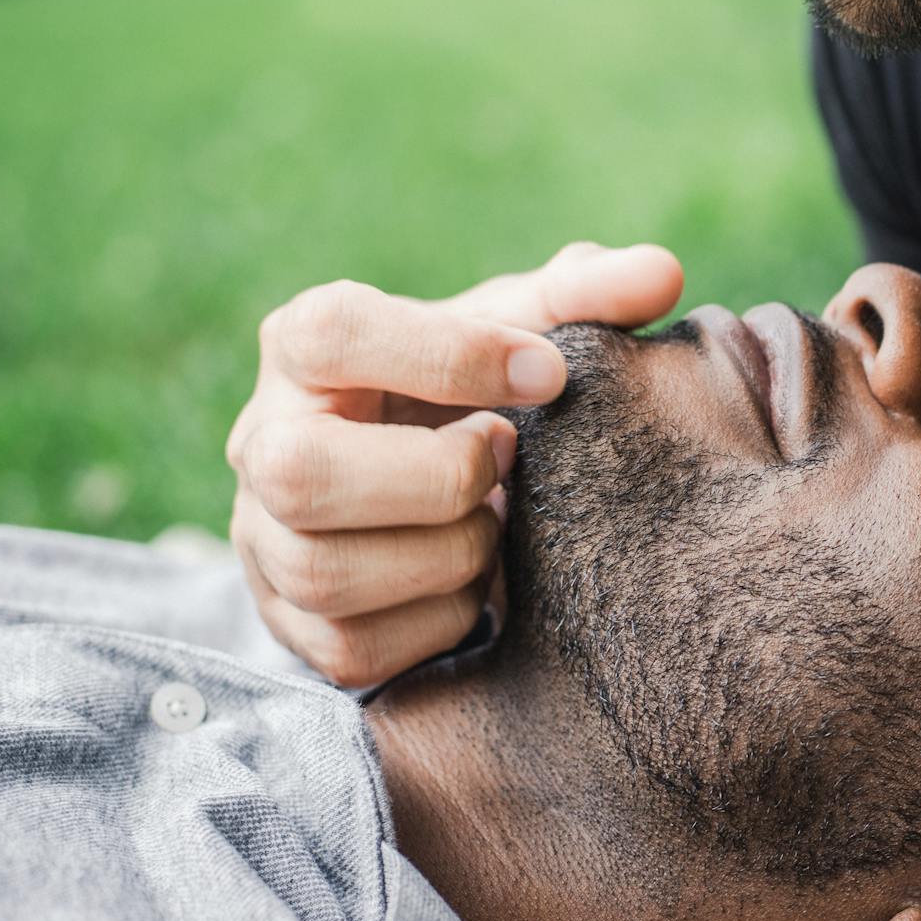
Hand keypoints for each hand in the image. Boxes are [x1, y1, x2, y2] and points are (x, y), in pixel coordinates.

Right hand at [226, 242, 682, 685]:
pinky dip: (439, 621)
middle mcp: (260, 441)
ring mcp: (264, 541)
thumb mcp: (518, 333)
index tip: (549, 373)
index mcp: (305, 345)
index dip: (450, 355)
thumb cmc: (472, 393)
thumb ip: (585, 297)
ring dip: (446, 554)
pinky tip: (477, 585)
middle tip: (511, 459)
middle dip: (437, 477)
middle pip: (301, 473)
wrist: (427, 488)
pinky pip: (354, 648)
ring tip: (499, 527)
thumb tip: (660, 272)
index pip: (335, 333)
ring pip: (325, 572)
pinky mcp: (290, 627)